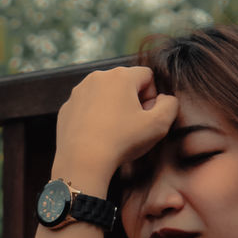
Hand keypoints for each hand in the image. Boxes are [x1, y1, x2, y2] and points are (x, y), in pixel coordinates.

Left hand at [54, 66, 177, 184]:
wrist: (82, 162)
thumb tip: (165, 99)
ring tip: (114, 132)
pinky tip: (97, 136)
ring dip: (113, 108)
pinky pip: (87, 107)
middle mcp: (97, 77)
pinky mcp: (67, 108)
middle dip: (132, 101)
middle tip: (132, 126)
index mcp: (121, 75)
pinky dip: (94, 118)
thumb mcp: (159, 125)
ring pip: (105, 95)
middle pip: (125, 83)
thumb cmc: (122, 141)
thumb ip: (170, 105)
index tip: (146, 116)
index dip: (152, 97)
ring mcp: (78, 92)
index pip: (147, 76)